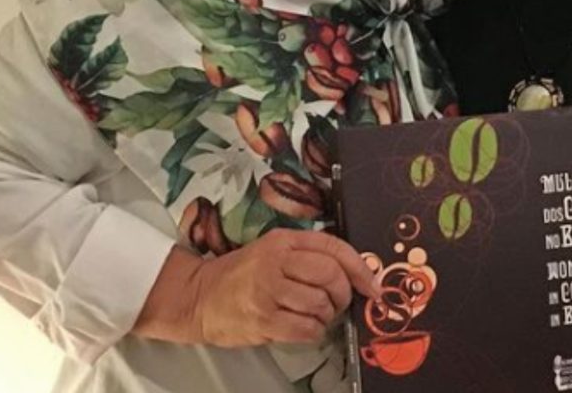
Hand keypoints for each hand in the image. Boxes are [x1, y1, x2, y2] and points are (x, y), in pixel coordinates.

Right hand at [194, 228, 377, 346]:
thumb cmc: (241, 275)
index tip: (372, 285)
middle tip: (338, 303)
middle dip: (344, 294)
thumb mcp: (272, 251)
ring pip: (321, 304)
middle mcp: (276, 261)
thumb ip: (307, 255)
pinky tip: (304, 327)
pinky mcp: (262, 320)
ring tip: (314, 314)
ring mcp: (268, 291)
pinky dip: (314, 331)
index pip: (333, 247)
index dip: (360, 267)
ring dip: (326, 315)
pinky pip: (307, 329)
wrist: (198, 297)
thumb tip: (355, 272)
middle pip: (332, 276)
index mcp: (283, 240)